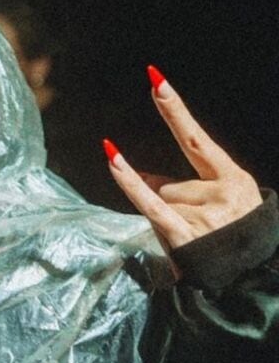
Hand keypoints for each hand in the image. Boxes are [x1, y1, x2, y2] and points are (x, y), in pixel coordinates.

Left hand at [104, 66, 261, 253]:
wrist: (251, 281)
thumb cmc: (229, 245)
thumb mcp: (219, 209)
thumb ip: (182, 189)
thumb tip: (140, 174)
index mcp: (234, 180)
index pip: (195, 140)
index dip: (174, 111)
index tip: (155, 81)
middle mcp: (222, 193)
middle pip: (172, 186)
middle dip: (176, 208)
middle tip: (198, 233)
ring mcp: (206, 215)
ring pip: (165, 203)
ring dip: (171, 224)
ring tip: (195, 245)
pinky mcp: (185, 235)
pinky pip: (150, 203)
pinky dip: (130, 181)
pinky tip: (111, 157)